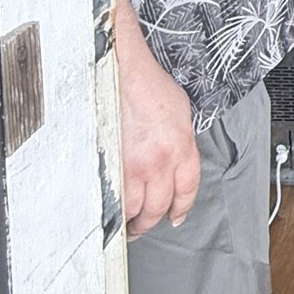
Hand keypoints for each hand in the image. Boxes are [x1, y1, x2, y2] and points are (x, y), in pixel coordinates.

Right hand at [114, 0, 201, 237]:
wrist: (119, 69)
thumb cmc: (144, 83)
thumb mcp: (178, 110)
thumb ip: (179, 140)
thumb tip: (173, 160)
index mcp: (181, 145)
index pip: (187, 189)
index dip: (181, 207)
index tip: (175, 216)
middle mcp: (160, 159)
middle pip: (159, 205)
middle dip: (152, 220)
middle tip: (145, 224)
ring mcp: (132, 164)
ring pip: (133, 208)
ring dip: (129, 219)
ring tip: (124, 222)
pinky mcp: (108, 163)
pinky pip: (111, 196)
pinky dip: (109, 207)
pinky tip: (106, 209)